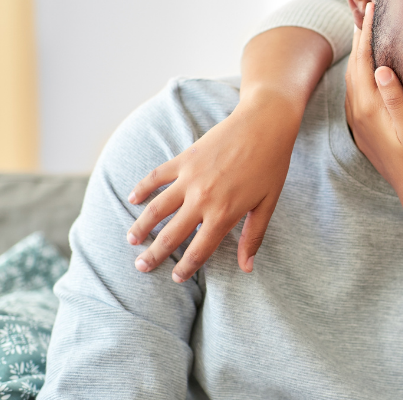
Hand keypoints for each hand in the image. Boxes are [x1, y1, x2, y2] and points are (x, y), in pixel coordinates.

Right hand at [126, 91, 299, 281]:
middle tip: (141, 267)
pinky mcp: (184, 159)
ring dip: (141, 226)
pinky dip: (142, 188)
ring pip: (156, 209)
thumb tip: (247, 267)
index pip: (199, 250)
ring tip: (131, 240)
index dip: (186, 267)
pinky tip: (132, 198)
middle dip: (154, 254)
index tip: (176, 278)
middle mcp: (202, 199)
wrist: (264, 123)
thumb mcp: (268, 204)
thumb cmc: (271, 165)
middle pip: (172, 234)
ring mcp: (190, 178)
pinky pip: (157, 177)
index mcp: (224, 214)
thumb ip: (253, 237)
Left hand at [345, 2, 402, 198]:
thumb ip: (395, 99)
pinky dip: (359, 72)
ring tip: (365, 32)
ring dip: (358, 54)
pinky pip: (355, 92)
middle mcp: (358, 113)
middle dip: (359, 37)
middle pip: (354, 65)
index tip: (370, 8)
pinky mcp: (362, 128)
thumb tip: (380, 69)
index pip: (363, 61)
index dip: (366, 33)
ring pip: (353, 79)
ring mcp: (358, 122)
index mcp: (369, 109)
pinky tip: (367, 68)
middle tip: (366, 10)